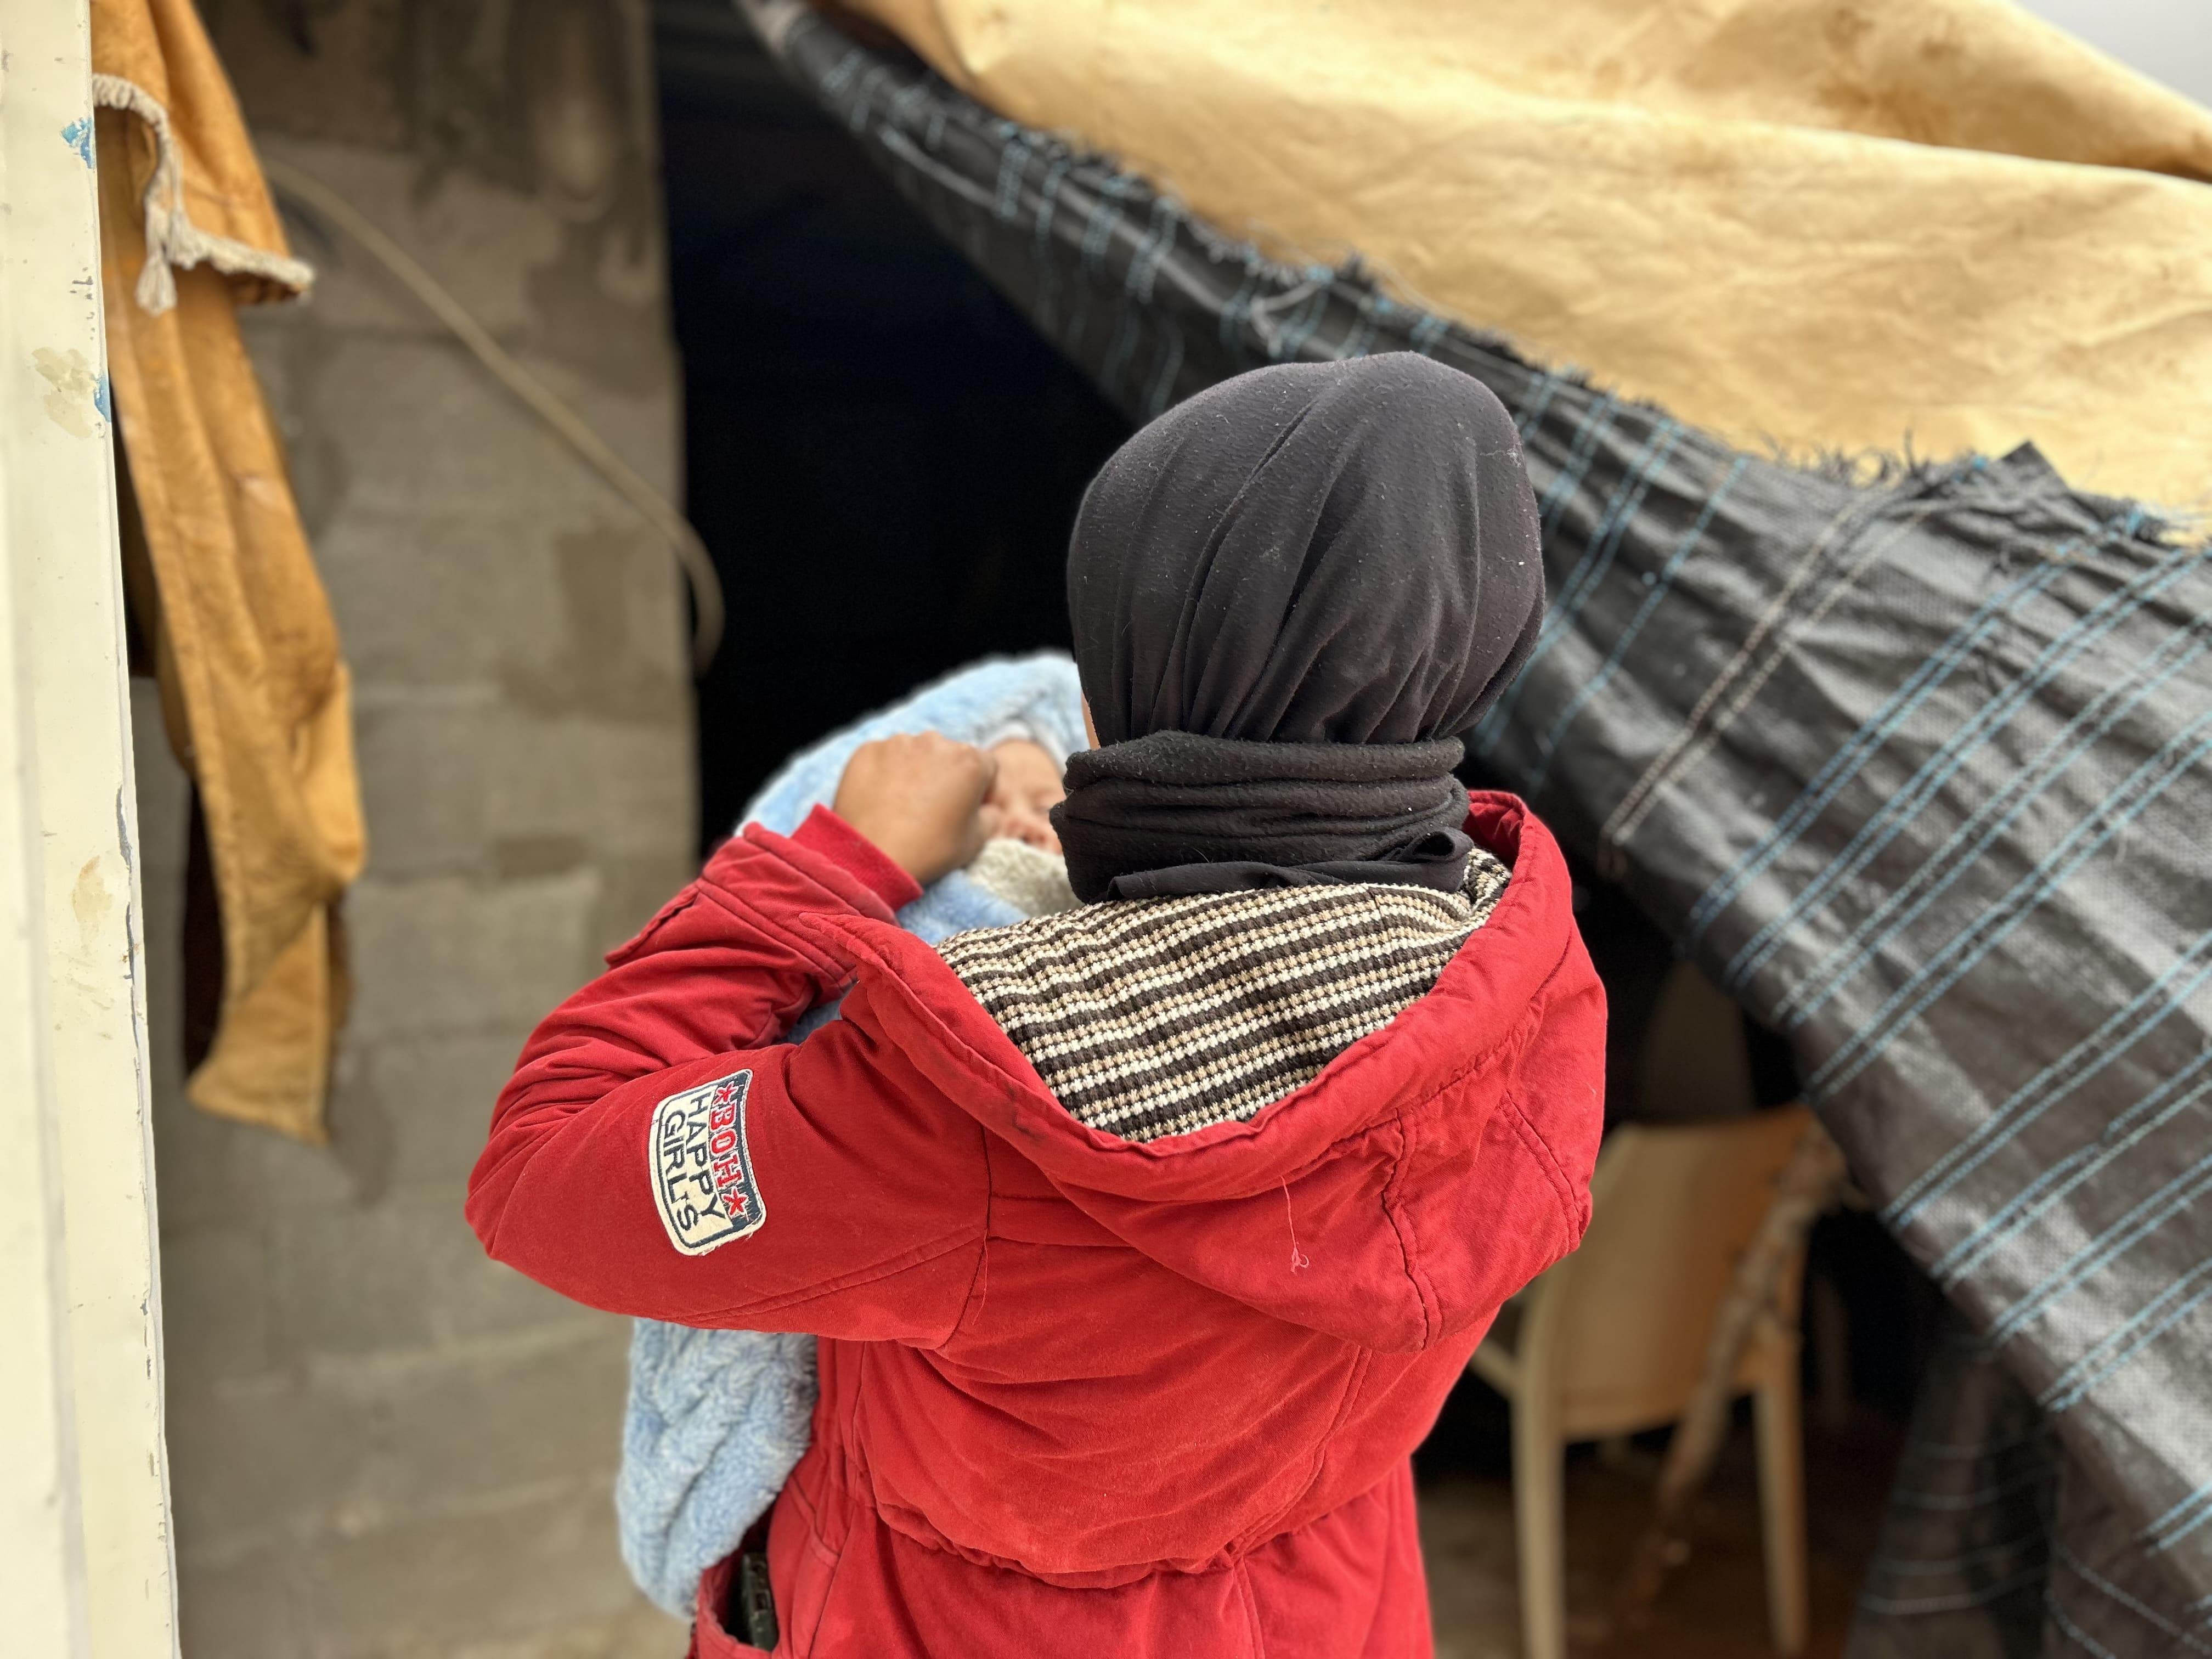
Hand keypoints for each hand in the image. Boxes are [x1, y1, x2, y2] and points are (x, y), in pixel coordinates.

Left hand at [833, 733, 998, 885]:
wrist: (872, 856)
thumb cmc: (929, 849)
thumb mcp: (976, 841)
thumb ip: (991, 816)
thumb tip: (988, 809)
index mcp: (970, 761)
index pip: (987, 767)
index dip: (982, 789)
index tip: (970, 808)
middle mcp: (936, 742)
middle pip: (949, 755)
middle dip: (947, 776)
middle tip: (935, 808)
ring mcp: (899, 743)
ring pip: (915, 753)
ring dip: (916, 771)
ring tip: (904, 804)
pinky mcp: (868, 750)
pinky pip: (883, 758)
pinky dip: (885, 772)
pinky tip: (882, 799)